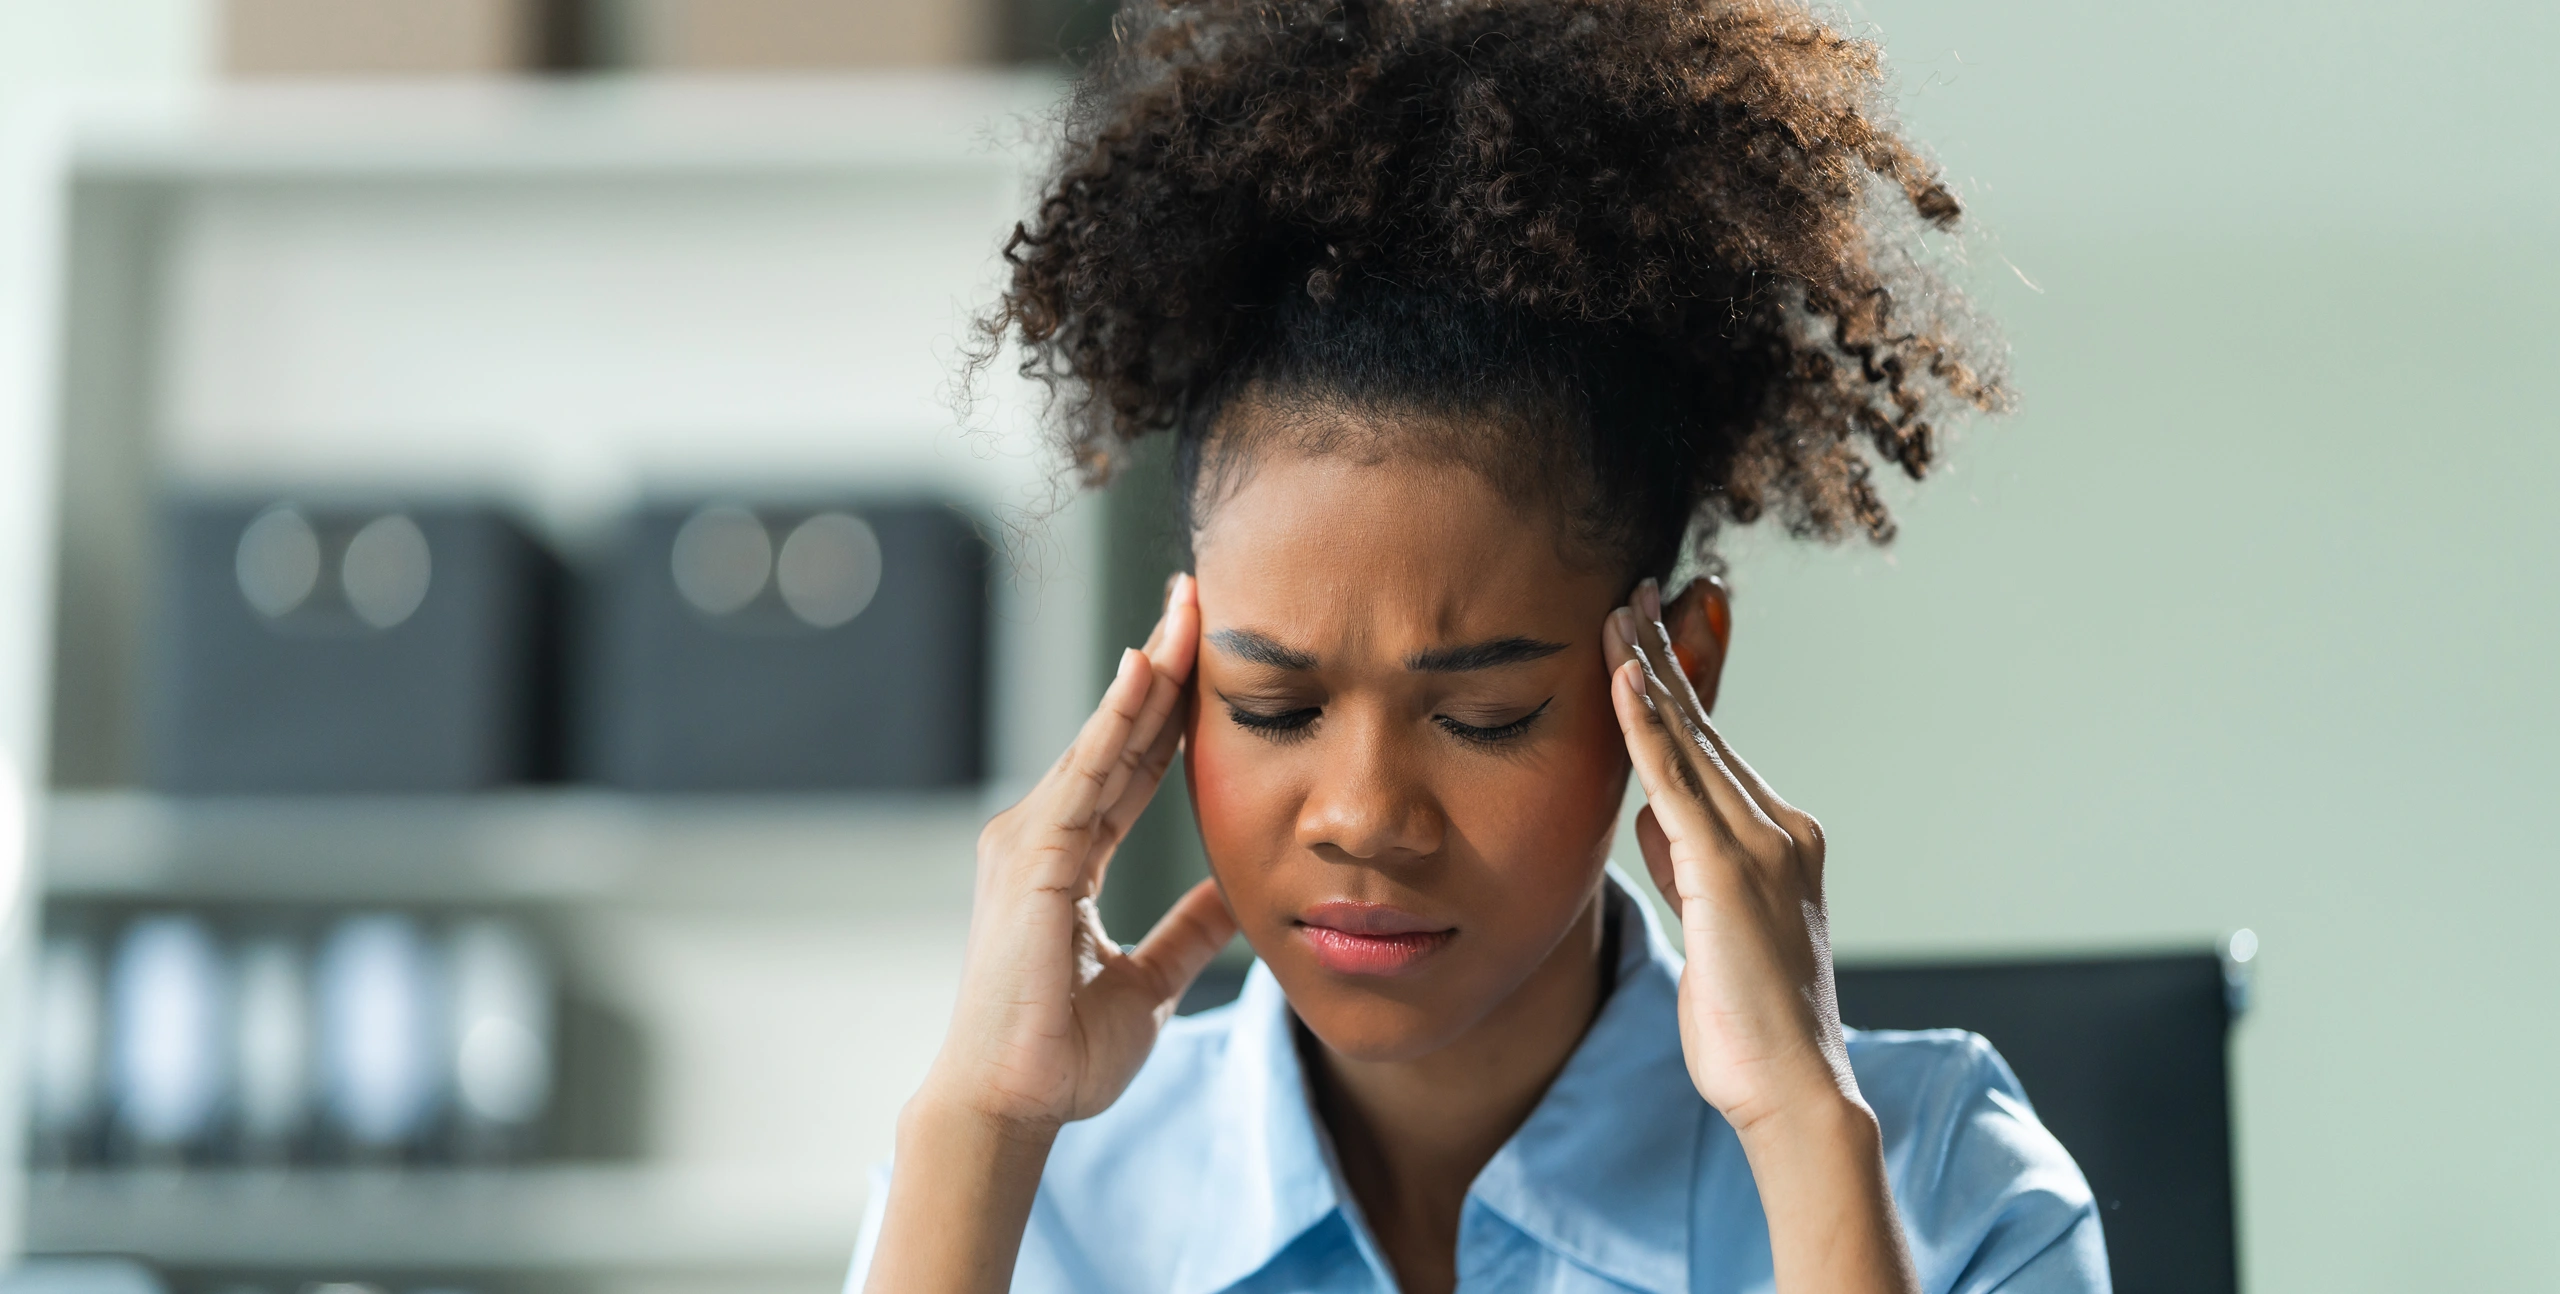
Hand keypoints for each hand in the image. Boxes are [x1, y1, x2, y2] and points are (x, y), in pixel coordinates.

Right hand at [921, 573, 1238, 1133]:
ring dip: (1147, 675)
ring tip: (1187, 611)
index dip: (1169, 711)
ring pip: (1102, 742)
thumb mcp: (1151, 981)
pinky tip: (1145, 673)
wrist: (1012, 1104)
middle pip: (1116, 737)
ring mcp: (1030, 844)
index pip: (1129, 768)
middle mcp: (1041, 838)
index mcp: (1067, 863)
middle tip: (1200, 596)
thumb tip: (1238, 891)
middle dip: (1161, 666)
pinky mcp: (1033, 861)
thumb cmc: (1062, 1052)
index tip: (1205, 653)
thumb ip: (1189, 932)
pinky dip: (1114, 723)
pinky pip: (1084, 777)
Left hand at [1603, 579, 1855, 1135]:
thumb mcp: (1709, 924)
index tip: (1647, 629)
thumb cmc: (1749, 1021)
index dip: (1678, 685)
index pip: (1714, 745)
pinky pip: (1674, 782)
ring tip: (1615, 611)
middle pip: (1705, 725)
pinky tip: (1620, 679)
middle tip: (1632, 590)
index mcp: (1780, 838)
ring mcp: (1760, 845)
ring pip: (1690, 740)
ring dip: (1648, 670)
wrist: (1793, 1087)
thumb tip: (1651, 815)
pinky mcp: (1727, 872)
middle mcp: (1780, 827)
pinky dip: (1645, 726)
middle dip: (1664, 653)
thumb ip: (1685, 860)